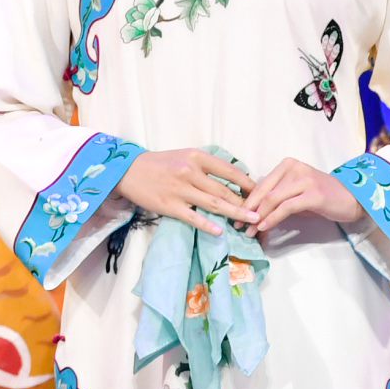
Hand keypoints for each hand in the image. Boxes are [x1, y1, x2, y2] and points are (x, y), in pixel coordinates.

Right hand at [113, 148, 253, 234]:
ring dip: (236, 213)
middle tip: (262, 212)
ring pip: (214, 203)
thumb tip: (232, 181)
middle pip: (224, 190)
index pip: (229, 171)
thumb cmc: (159, 163)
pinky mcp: (169, 205)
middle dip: (245, 203)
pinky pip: (193, 217)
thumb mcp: (184, 156)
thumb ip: (206, 166)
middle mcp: (189, 172)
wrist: (127, 170)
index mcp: (196, 157)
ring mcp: (179, 190)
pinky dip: (208, 224)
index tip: (261, 193)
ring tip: (252, 221)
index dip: (248, 183)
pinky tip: (220, 231)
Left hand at [242, 157, 360, 233]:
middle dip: (248, 209)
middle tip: (239, 225)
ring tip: (250, 231)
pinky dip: (273, 218)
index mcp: (287, 165)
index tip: (236, 215)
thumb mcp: (296, 194)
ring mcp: (304, 180)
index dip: (247, 201)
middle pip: (263, 190)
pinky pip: (286, 207)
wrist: (354, 200)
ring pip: (272, 199)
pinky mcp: (313, 194)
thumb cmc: (323, 199)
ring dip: (259, 217)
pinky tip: (264, 227)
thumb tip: (254, 215)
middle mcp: (294, 168)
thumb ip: (277, 199)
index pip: (261, 184)